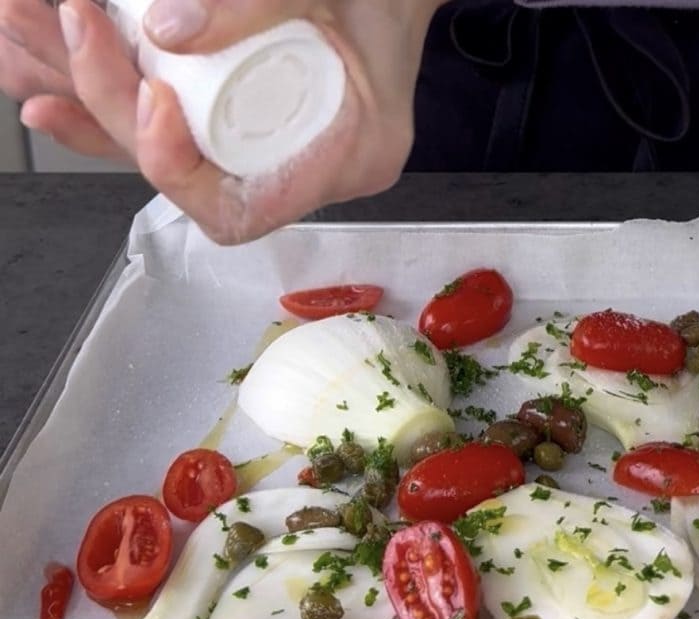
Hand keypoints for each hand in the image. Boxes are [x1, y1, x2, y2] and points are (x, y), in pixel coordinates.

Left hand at [10, 0, 443, 242]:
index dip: (178, 168)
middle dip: (116, 110)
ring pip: (173, 154)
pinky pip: (182, 128)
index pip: (243, 212)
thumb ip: (261, 4)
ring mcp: (276, 150)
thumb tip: (161, 32)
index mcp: (348, 159)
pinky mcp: (250, 123)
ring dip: (97, 102)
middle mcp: (306, 169)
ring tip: (43, 38)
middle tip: (78, 26)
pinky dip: (117, 101)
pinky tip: (61, 78)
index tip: (152, 95)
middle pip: (191, 179)